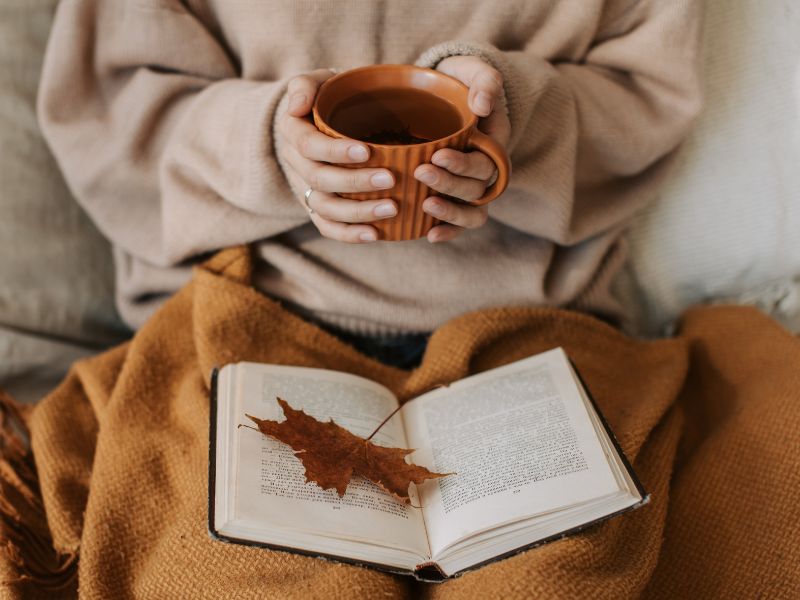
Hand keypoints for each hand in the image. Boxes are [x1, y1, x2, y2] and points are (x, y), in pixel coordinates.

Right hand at [276, 68, 397, 242]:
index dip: (335, 151)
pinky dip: (349, 235)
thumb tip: (296, 106)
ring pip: (325, 208)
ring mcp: (307, 189)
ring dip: (357, 212)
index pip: (309, 145)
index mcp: (294, 132)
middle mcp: (297, 164)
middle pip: (320, 179)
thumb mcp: (318, 81)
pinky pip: (328, 227)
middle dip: (355, 182)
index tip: (366, 151)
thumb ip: (306, 85)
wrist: (324, 121)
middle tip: (390, 179)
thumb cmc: (329, 98)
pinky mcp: (318, 208)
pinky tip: (375, 234)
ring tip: (391, 208)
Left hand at [419, 56, 510, 242]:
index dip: (464, 164)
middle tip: (421, 172)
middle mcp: (485, 169)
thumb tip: (483, 105)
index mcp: (495, 142)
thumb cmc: (458, 82)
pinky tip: (429, 235)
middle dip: (450, 184)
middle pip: (477, 188)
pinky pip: (459, 222)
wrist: (441, 95)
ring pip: (472, 210)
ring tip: (425, 205)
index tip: (438, 155)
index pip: (486, 161)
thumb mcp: (473, 71)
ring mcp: (470, 186)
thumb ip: (484, 81)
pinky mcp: (454, 197)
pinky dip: (448, 231)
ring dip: (451, 212)